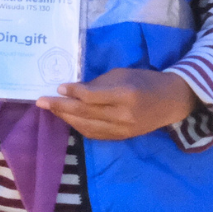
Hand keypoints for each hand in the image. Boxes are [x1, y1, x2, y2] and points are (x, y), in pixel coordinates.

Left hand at [37, 68, 196, 140]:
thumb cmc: (146, 81)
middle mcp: (123, 115)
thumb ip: (99, 84)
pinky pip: (94, 134)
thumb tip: (73, 90)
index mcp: (126, 95)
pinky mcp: (121, 138)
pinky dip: (78, 126)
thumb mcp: (124, 74)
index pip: (93, 96)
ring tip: (50, 109)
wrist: (171, 102)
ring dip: (66, 118)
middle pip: (86, 113)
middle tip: (41, 101)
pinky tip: (68, 118)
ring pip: (87, 126)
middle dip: (61, 107)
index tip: (58, 86)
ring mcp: (123, 130)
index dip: (74, 92)